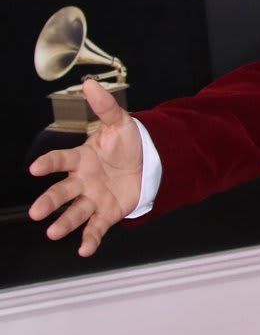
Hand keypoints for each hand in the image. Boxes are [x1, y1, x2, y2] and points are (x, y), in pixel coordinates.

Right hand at [28, 79, 143, 256]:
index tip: (35, 168)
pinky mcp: (107, 213)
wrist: (148, 163)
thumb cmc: (127, 144)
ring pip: (75, 212)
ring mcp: (93, 199)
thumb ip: (105, 106)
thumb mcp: (119, 123)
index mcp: (82, 159)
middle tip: (36, 212)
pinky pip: (96, 228)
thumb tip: (90, 84)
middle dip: (49, 201)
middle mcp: (82, 181)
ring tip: (53, 233)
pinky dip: (90, 239)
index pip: (62, 160)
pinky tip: (84, 250)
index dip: (49, 163)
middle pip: (62, 192)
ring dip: (64, 223)